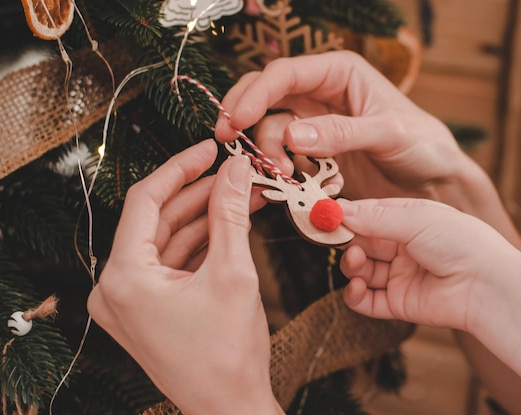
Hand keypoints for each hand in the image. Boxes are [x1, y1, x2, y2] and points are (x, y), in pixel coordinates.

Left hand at [87, 140, 282, 414]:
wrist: (231, 409)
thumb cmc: (228, 354)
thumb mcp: (233, 273)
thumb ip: (231, 214)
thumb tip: (237, 170)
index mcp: (123, 277)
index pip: (147, 200)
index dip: (181, 168)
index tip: (210, 148)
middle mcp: (116, 288)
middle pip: (158, 220)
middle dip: (200, 193)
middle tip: (236, 173)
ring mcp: (129, 301)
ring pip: (168, 240)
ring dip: (205, 217)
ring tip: (243, 194)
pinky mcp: (147, 309)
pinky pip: (172, 263)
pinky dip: (200, 243)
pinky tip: (231, 223)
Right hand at [214, 51, 469, 201]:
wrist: (436, 182)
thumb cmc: (424, 144)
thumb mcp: (388, 133)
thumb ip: (341, 133)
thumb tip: (290, 136)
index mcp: (339, 73)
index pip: (284, 75)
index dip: (255, 95)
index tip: (235, 121)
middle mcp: (322, 95)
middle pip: (267, 98)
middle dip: (246, 120)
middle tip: (233, 146)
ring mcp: (317, 126)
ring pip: (272, 132)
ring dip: (269, 154)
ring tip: (285, 176)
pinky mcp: (317, 155)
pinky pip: (286, 159)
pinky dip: (285, 172)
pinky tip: (303, 184)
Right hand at [336, 197, 520, 331]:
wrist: (486, 286)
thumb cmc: (460, 242)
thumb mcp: (415, 218)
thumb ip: (374, 216)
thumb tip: (338, 209)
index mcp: (409, 220)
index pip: (368, 215)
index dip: (346, 216)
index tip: (323, 215)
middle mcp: (403, 247)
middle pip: (361, 243)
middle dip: (346, 242)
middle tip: (330, 240)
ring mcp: (401, 275)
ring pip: (361, 271)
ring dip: (350, 266)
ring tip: (354, 263)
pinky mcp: (400, 303)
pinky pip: (367, 300)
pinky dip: (355, 294)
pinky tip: (355, 287)